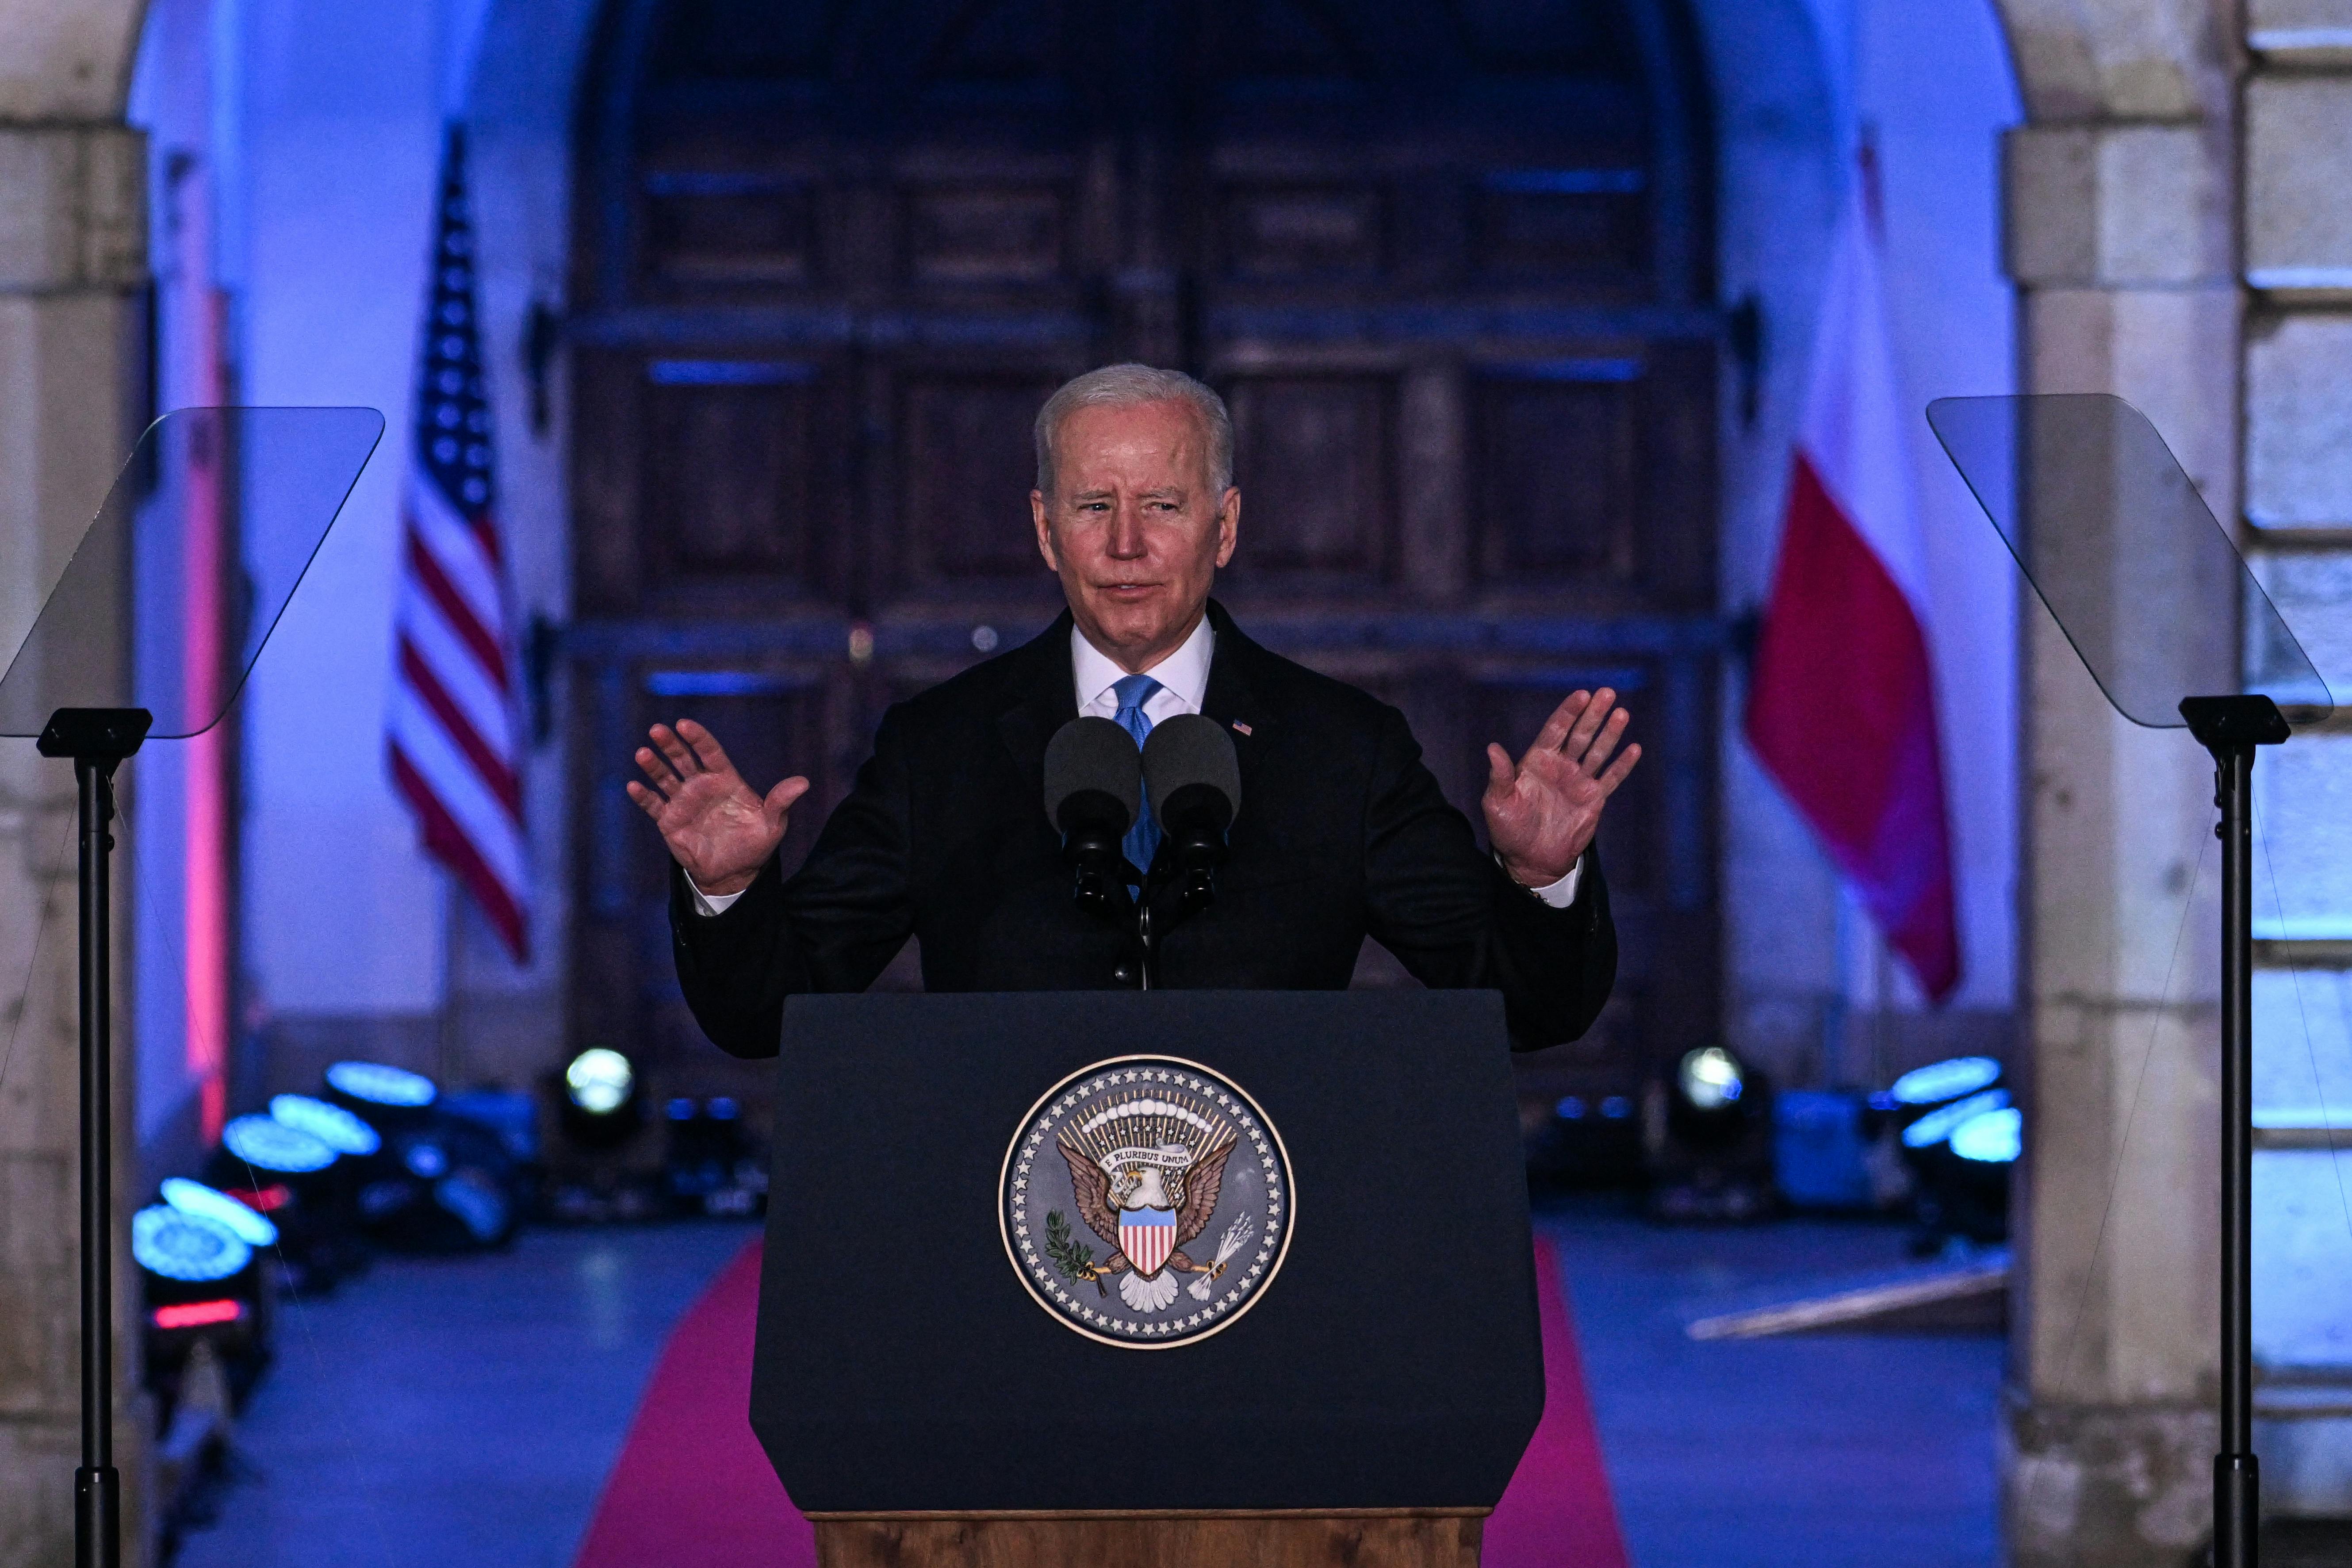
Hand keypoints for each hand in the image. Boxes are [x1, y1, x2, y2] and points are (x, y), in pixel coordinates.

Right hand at [625, 719, 808, 897]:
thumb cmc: (755, 844)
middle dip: (671, 744)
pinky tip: (633, 786)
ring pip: (665, 778)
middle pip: (684, 759)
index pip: (710, 753)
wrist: (734, 873)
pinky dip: (643, 796)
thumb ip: (781, 801)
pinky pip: (653, 805)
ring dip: (654, 765)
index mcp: (725, 780)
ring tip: (643, 753)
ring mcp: (683, 802)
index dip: (698, 738)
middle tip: (659, 730)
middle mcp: (701, 786)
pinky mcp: (669, 821)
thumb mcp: (773, 824)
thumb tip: (803, 783)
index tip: (685, 724)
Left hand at [1482, 688, 1640, 887]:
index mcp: (1537, 761)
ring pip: (1597, 751)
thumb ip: (1500, 776)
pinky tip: (1634, 748)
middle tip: (1607, 692)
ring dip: (1610, 733)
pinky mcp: (1593, 799)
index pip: (1555, 730)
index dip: (1568, 712)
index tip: (1581, 694)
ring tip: (1621, 713)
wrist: (1531, 861)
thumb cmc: (1509, 830)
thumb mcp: (1498, 803)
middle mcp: (1560, 766)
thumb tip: (1492, 748)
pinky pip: (1611, 778)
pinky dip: (1622, 765)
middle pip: (1580, 735)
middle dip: (1593, 714)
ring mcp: (1578, 781)